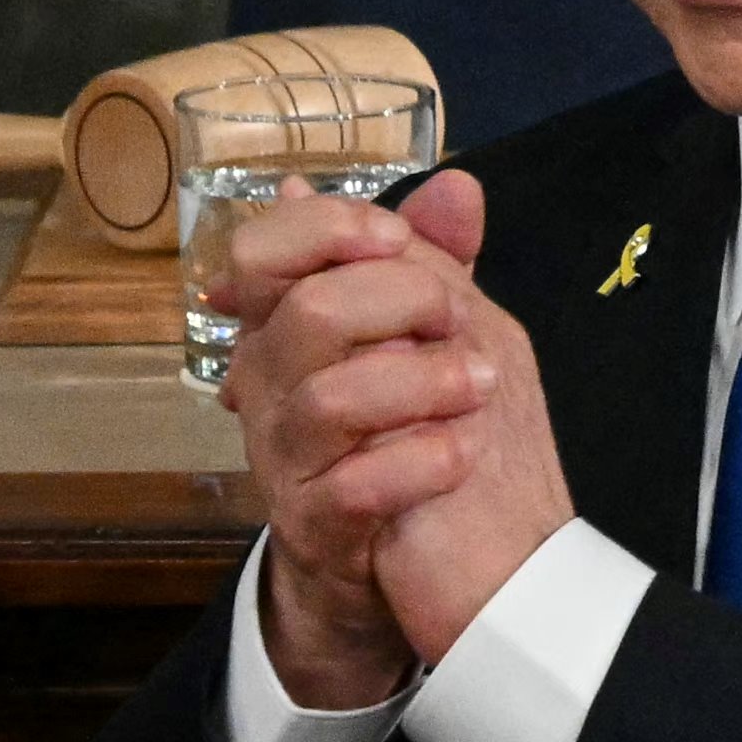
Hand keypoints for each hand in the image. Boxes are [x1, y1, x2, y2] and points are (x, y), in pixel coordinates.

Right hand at [220, 168, 578, 693]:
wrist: (406, 556)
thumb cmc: (411, 426)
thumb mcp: (429, 335)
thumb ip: (437, 261)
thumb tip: (457, 185)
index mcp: (286, 324)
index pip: (260, 252)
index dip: (329, 230)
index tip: (396, 239)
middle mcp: (270, 387)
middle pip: (309, 312)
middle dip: (401, 300)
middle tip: (456, 318)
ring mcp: (287, 459)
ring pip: (330, 398)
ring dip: (424, 382)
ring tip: (481, 385)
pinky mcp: (316, 526)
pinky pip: (359, 485)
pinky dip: (423, 463)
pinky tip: (462, 454)